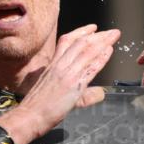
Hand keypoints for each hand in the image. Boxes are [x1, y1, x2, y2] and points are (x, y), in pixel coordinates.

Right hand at [0, 24, 120, 143]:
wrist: (29, 116)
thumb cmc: (37, 107)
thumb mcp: (54, 92)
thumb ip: (80, 93)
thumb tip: (100, 93)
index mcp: (52, 64)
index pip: (67, 41)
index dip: (80, 32)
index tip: (93, 28)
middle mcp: (59, 65)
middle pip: (80, 43)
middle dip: (98, 35)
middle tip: (111, 31)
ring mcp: (66, 73)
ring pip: (87, 51)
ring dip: (103, 42)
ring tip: (114, 36)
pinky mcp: (73, 84)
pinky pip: (90, 67)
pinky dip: (101, 57)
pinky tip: (109, 51)